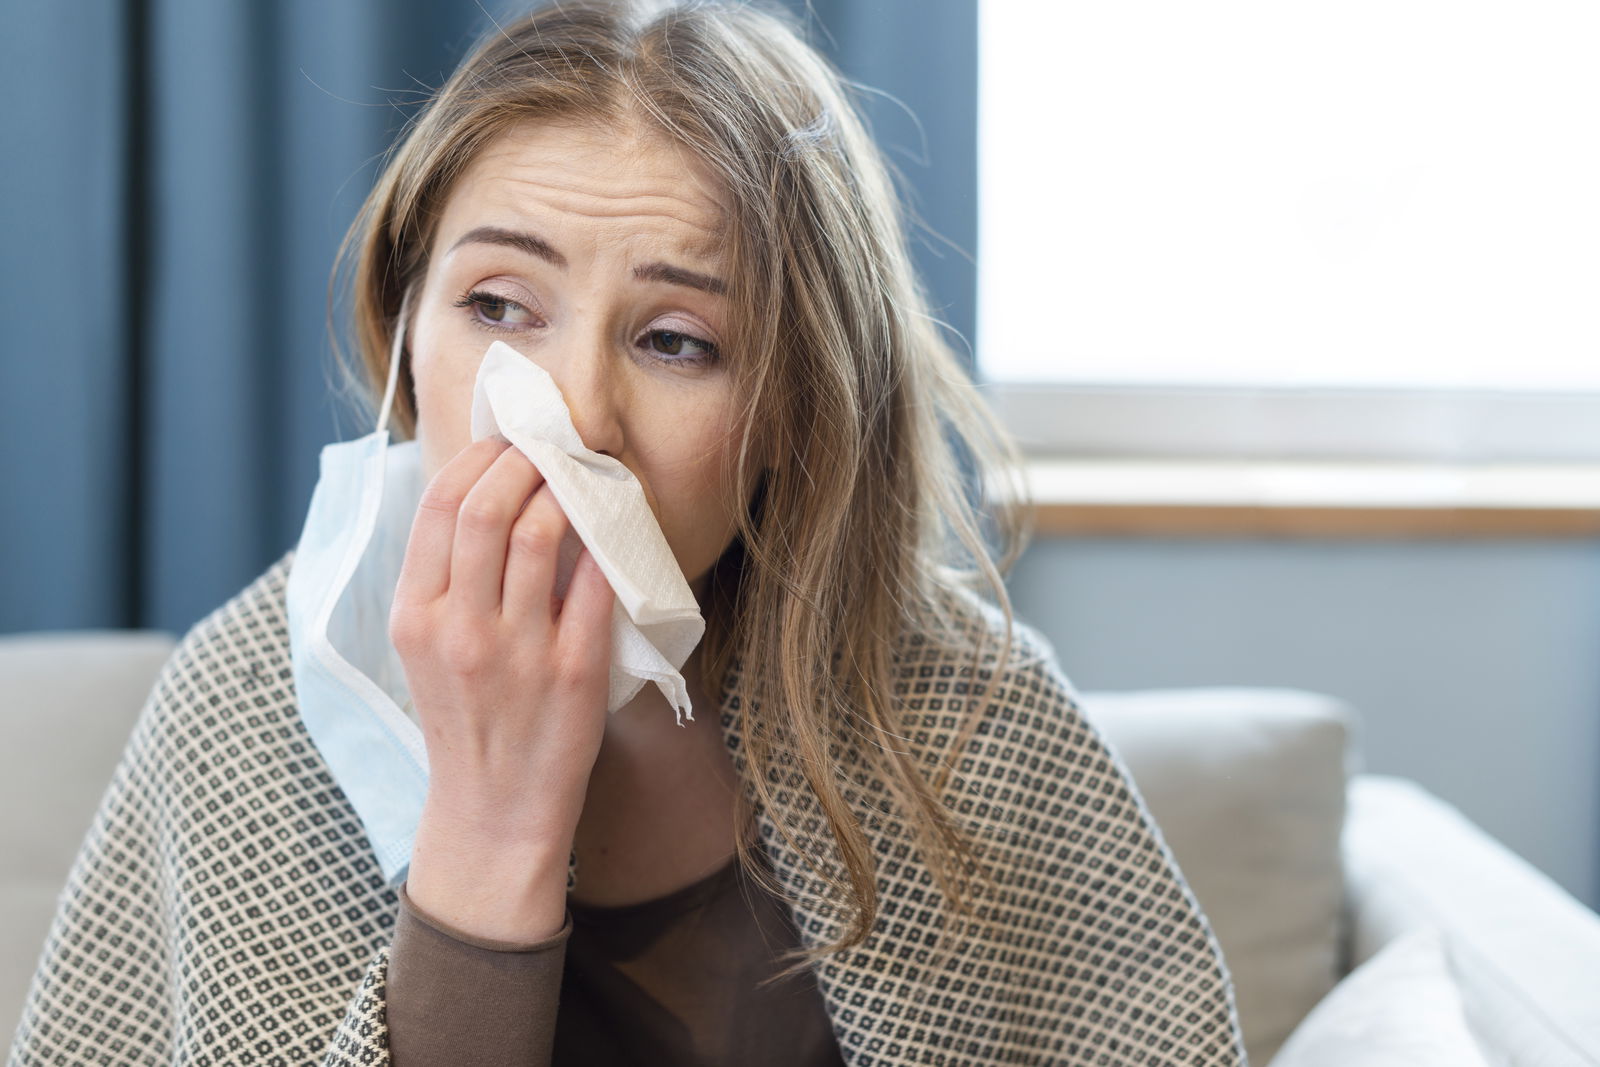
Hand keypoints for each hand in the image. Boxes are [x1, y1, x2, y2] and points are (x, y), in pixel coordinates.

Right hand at [391, 435, 614, 939]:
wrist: (492, 812)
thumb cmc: (465, 718)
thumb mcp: (426, 647)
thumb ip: (445, 577)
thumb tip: (488, 488)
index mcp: (414, 616)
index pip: (438, 506)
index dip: (478, 457)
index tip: (508, 439)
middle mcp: (459, 629)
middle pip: (489, 508)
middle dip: (527, 460)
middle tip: (554, 447)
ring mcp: (517, 652)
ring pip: (542, 535)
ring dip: (568, 493)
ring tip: (583, 481)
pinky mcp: (572, 673)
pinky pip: (594, 586)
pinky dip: (606, 546)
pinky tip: (615, 529)